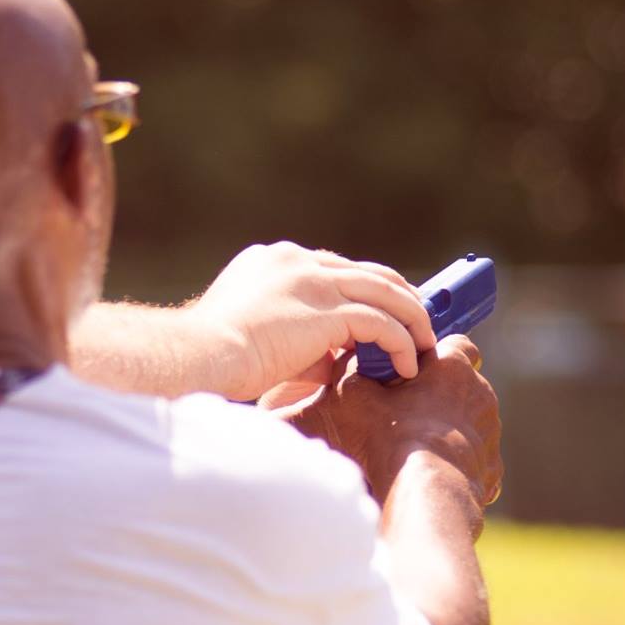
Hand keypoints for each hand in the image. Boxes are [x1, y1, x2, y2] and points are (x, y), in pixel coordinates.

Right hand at [187, 242, 436, 400]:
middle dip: (398, 295)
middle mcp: (295, 260)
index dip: (361, 288)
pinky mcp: (328, 309)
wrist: (200, 355)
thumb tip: (335, 358)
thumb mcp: (257, 335)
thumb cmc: (214, 356)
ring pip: (384, 291)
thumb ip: (298, 337)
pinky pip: (382, 323)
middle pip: (366, 272)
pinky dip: (402, 343)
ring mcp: (313, 280)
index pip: (332, 267)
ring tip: (424, 343)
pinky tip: (407, 364)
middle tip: (418, 320)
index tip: (379, 308)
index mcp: (271, 260)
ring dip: (411, 318)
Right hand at [273, 336, 501, 512]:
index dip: (434, 356)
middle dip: (437, 395)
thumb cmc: (386, 440)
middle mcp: (481, 396)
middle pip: (461, 386)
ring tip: (412, 449)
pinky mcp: (491, 469)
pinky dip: (455, 463)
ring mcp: (490, 435)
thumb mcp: (351, 394)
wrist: (421, 496)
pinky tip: (428, 474)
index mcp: (453, 368)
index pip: (457, 345)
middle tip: (402, 412)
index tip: (413, 371)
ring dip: (447, 430)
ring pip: (469, 423)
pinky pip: (473, 459)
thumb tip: (349, 359)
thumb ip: (352, 368)